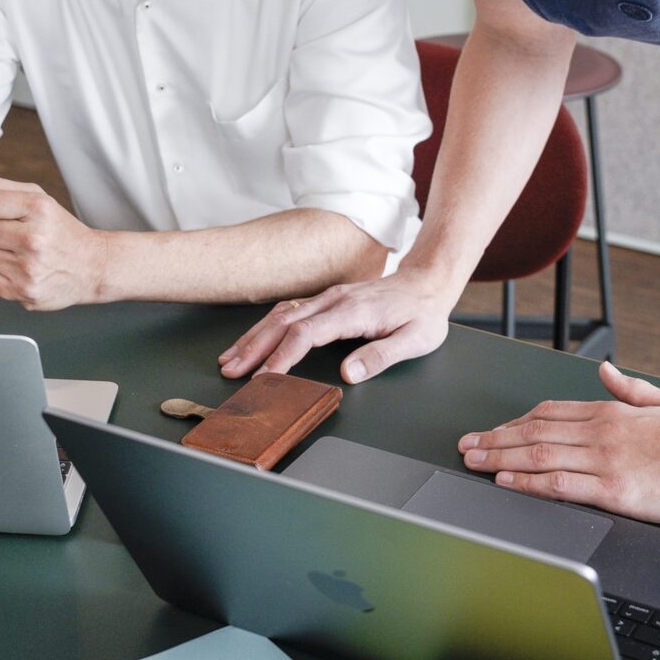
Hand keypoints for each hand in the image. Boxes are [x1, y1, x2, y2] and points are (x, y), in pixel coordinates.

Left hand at [0, 178, 107, 310]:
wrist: (93, 266)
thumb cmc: (60, 230)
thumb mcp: (37, 199)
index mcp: (39, 209)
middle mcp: (34, 239)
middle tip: (14, 233)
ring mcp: (29, 269)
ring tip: (21, 252)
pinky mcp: (24, 293)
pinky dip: (1, 275)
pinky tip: (21, 270)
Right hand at [218, 268, 457, 382]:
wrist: (427, 282)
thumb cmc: (422, 313)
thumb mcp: (415, 340)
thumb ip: (380, 357)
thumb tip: (347, 374)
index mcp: (352, 311)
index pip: (307, 334)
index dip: (282, 357)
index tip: (265, 378)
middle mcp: (334, 300)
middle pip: (284, 322)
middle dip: (254, 347)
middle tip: (231, 370)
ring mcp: (328, 297)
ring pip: (281, 314)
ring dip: (254, 336)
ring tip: (231, 358)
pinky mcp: (327, 300)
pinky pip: (289, 311)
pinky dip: (266, 326)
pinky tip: (254, 339)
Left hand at [457, 361, 659, 531]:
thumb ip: (631, 387)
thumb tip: (606, 370)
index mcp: (613, 411)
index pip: (549, 412)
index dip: (515, 421)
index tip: (495, 430)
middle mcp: (602, 432)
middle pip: (533, 431)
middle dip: (494, 438)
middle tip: (466, 445)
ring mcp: (606, 460)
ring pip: (538, 454)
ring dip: (499, 457)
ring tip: (473, 461)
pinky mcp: (615, 490)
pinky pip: (560, 483)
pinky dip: (527, 481)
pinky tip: (507, 480)